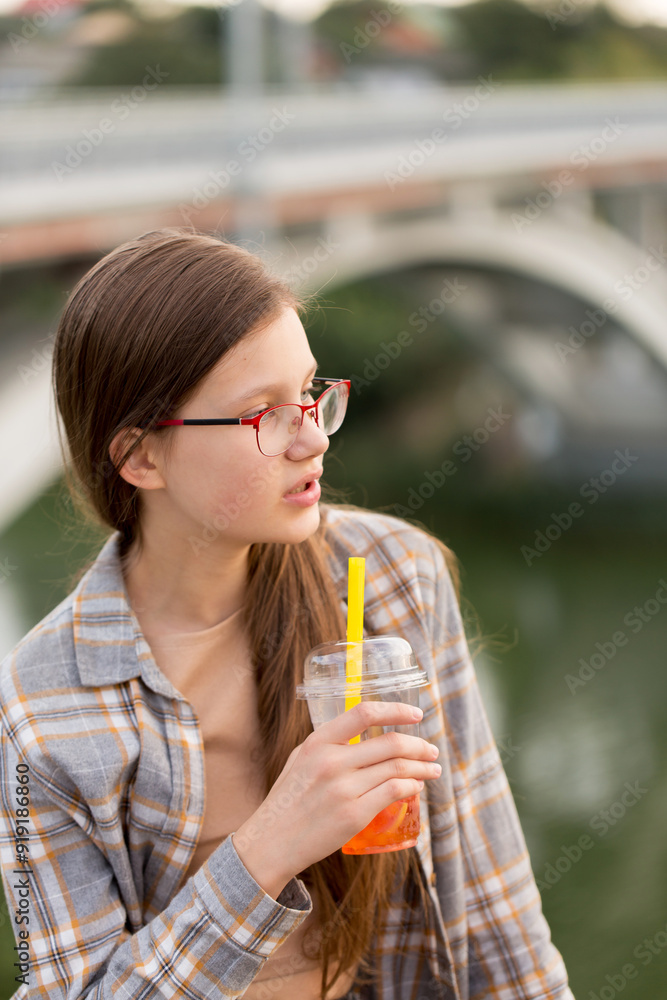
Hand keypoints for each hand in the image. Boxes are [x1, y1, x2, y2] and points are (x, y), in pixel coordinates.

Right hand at [232, 701, 440, 897]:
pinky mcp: (353, 815)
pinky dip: (411, 786)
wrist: (270, 842)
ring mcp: (343, 789)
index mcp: (318, 742)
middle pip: (390, 743)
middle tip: (431, 751)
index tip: (416, 714)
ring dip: (422, 768)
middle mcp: (331, 761)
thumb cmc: (287, 800)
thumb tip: (364, 736)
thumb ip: (329, 745)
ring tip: (432, 770)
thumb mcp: (300, 760)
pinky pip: (393, 792)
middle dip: (419, 746)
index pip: (364, 713)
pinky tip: (416, 787)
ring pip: (397, 768)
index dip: (396, 710)